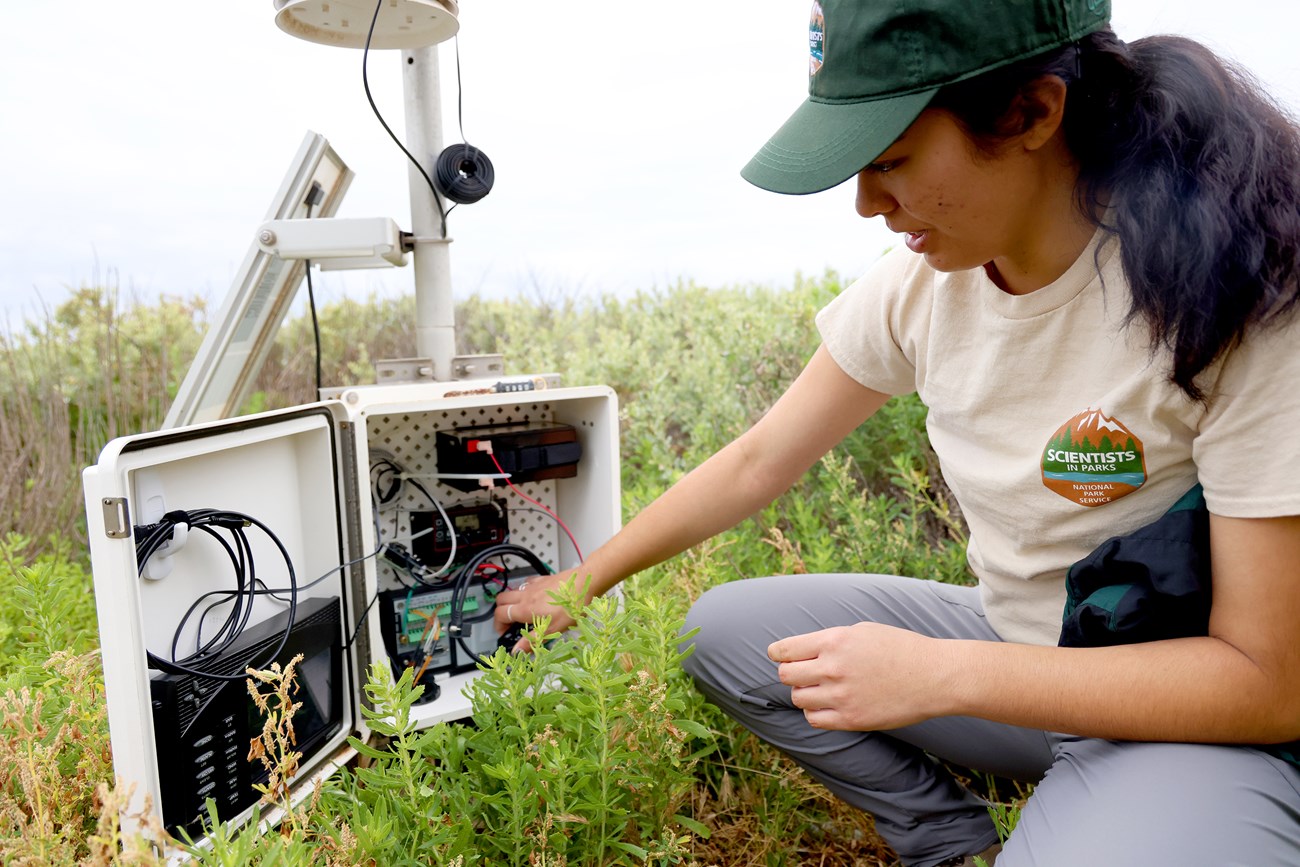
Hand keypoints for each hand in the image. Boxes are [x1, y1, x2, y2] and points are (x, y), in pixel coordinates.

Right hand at [492, 568, 589, 652]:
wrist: (585, 583)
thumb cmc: (571, 606)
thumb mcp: (553, 629)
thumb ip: (532, 640)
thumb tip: (517, 651)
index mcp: (525, 609)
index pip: (500, 615)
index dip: (498, 626)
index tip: (504, 634)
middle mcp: (526, 595)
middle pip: (501, 600)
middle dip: (500, 612)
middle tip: (509, 623)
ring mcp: (533, 585)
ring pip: (512, 591)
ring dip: (511, 601)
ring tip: (520, 612)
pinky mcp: (542, 579)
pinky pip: (526, 584)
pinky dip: (524, 591)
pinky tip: (534, 598)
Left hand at [767, 622, 952, 730]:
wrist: (934, 676)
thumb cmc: (900, 648)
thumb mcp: (862, 631)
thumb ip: (830, 641)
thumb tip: (803, 652)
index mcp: (834, 641)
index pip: (785, 650)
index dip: (778, 653)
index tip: (778, 655)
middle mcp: (833, 668)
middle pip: (786, 676)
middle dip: (791, 673)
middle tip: (802, 673)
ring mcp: (841, 696)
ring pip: (798, 698)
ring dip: (804, 693)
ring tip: (820, 689)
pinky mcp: (851, 719)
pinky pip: (814, 719)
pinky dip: (815, 712)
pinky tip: (827, 705)